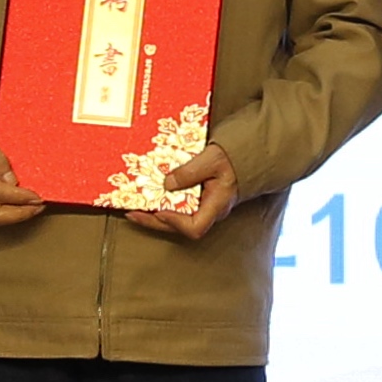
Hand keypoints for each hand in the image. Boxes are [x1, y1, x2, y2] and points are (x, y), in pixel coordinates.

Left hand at [117, 146, 237, 241]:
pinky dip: (163, 203)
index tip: (159, 211)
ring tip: (136, 208)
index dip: (174, 223)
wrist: (248, 154)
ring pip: (178, 218)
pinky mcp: (200, 198)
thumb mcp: (212, 159)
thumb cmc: (234, 157)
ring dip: (156, 214)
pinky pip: (179, 207)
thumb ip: (190, 172)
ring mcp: (204, 206)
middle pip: (179, 226)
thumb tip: (167, 183)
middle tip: (132, 214)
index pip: (195, 228)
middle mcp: (209, 210)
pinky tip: (151, 197)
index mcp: (216, 205)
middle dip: (154, 221)